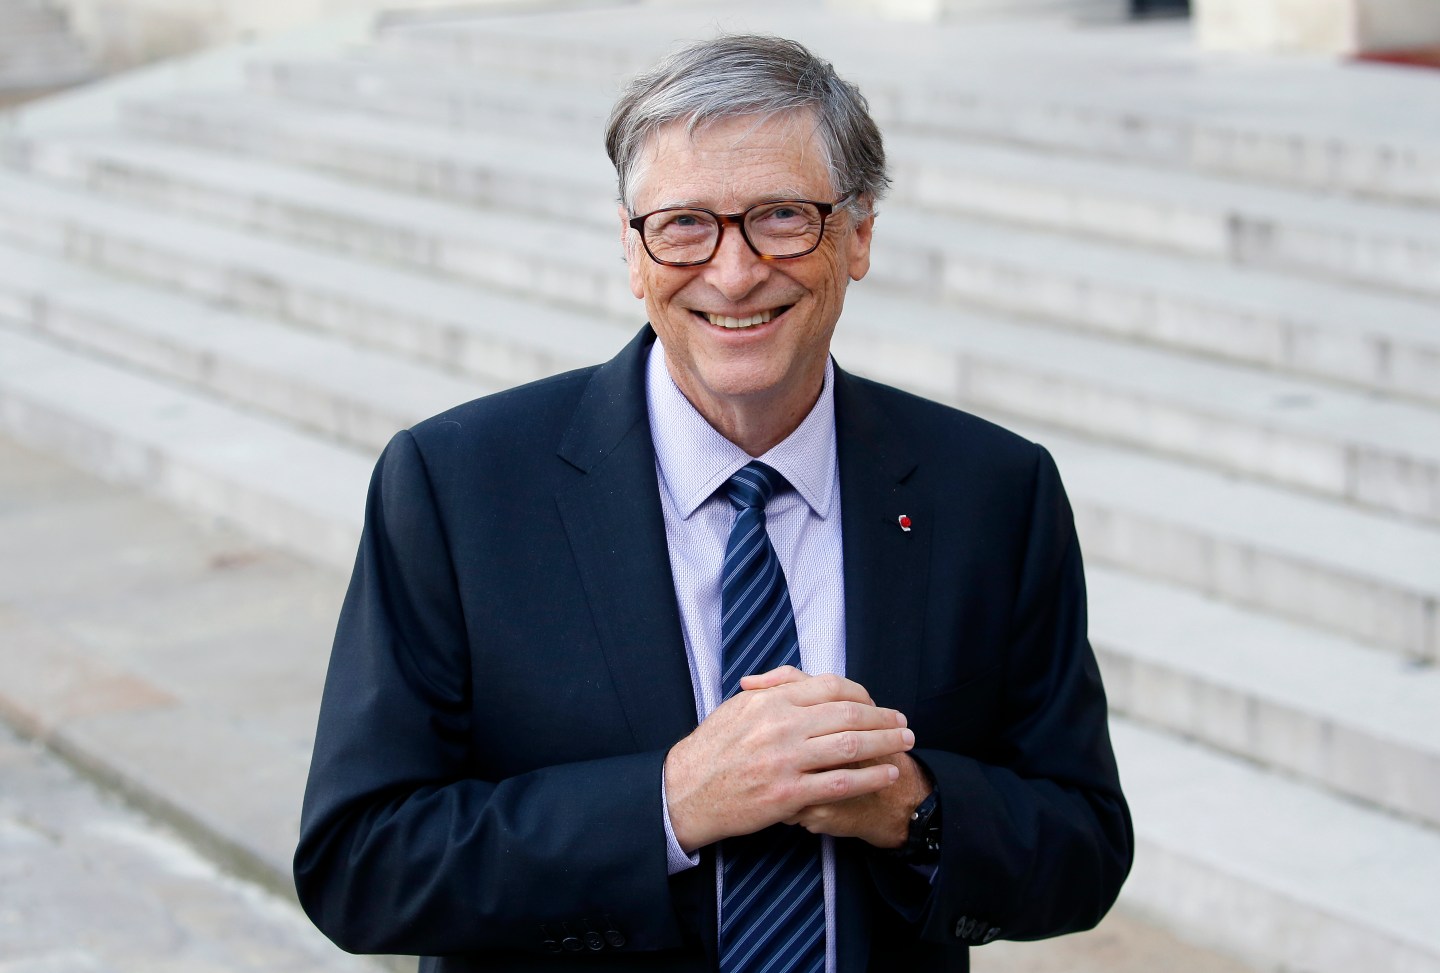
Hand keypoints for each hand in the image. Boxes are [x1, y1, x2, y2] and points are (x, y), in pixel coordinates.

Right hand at [664, 667, 913, 852]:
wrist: (686, 792)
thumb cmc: (711, 749)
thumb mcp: (737, 707)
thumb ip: (772, 690)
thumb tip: (802, 681)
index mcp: (771, 700)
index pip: (830, 686)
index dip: (862, 694)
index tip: (877, 703)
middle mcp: (782, 726)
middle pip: (848, 715)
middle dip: (883, 718)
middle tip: (904, 723)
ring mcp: (787, 761)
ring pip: (850, 747)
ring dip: (885, 744)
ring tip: (904, 744)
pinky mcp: (790, 794)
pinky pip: (841, 784)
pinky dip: (870, 778)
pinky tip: (887, 775)